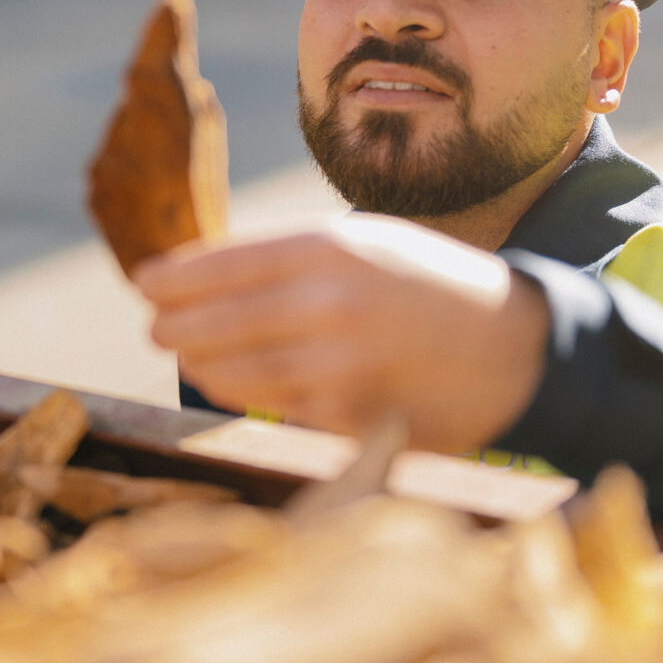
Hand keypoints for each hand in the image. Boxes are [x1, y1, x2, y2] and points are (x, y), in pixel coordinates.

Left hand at [134, 215, 550, 450]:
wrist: (517, 349)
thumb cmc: (429, 288)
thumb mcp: (366, 245)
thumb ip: (289, 258)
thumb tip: (200, 275)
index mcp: (329, 248)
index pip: (221, 265)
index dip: (173, 279)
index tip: (146, 285)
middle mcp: (326, 303)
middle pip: (212, 323)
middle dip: (173, 328)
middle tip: (155, 328)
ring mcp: (336, 366)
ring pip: (232, 373)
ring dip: (201, 366)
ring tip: (189, 356)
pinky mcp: (346, 417)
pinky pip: (274, 407)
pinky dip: (249, 396)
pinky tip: (235, 384)